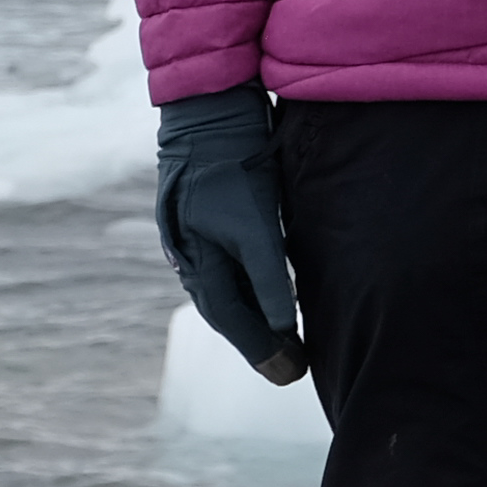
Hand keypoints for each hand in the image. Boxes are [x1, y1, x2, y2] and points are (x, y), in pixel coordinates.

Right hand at [156, 85, 307, 380]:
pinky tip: (271, 292)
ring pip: (228, 293)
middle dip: (260, 342)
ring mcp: (198, 240)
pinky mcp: (211, 221)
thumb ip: (269, 276)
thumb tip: (285, 326)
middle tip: (294, 367)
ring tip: (287, 340)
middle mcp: (192, 258)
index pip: (234, 322)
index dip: (263, 350)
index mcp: (198, 264)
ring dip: (255, 319)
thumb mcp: (256, 223)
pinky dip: (252, 290)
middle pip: (228, 314)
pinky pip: (230, 269)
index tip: (293, 373)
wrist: (210, 113)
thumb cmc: (232, 168)